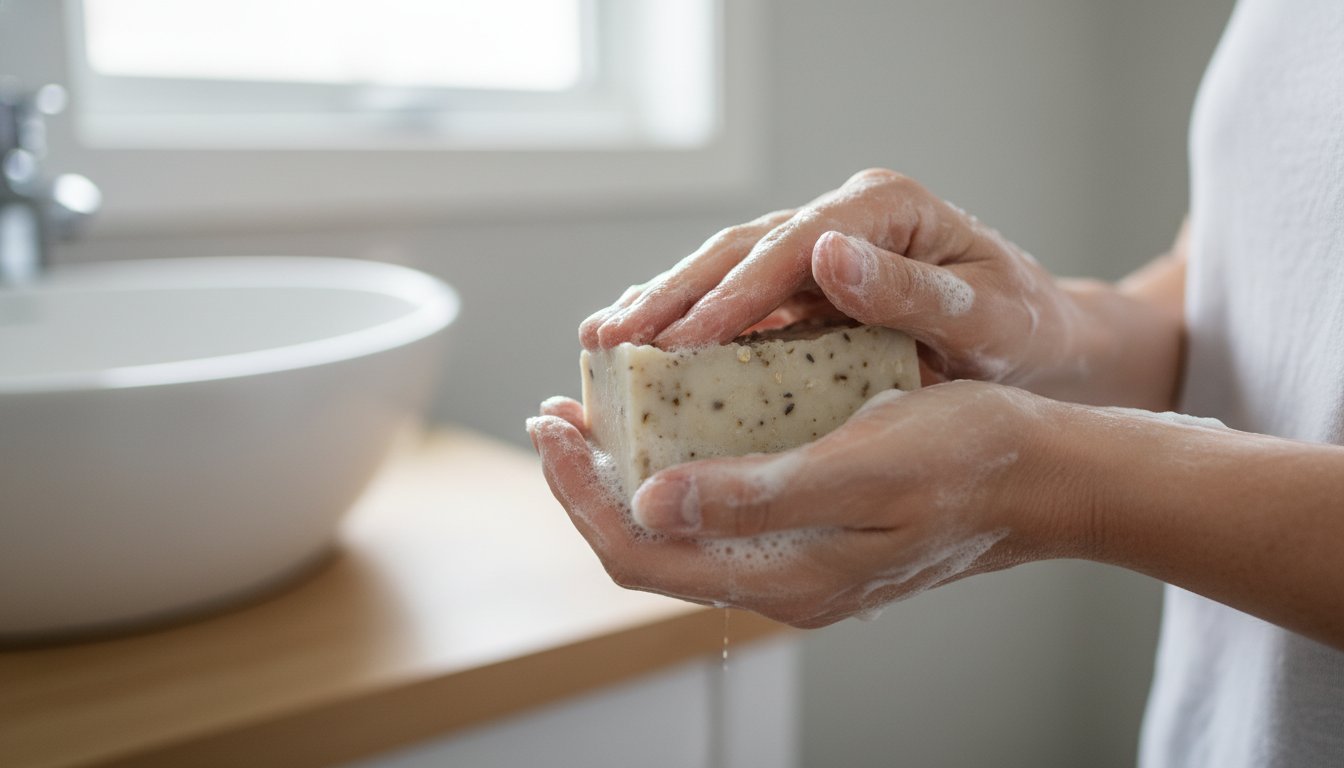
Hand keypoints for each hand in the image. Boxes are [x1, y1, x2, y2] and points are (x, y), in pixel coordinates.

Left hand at [527, 381, 1069, 626]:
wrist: (1048, 476)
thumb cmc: (968, 459)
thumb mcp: (861, 466)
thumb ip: (755, 496)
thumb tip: (650, 506)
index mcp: (784, 576)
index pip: (640, 554)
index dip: (580, 493)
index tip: (550, 424)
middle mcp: (780, 580)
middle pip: (648, 545)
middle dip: (590, 481)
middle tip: (559, 412)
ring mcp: (798, 561)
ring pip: (681, 529)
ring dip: (630, 474)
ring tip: (600, 414)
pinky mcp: (815, 534)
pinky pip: (722, 512)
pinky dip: (681, 468)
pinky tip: (678, 423)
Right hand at [580, 169, 1088, 389]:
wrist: (1043, 348)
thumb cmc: (1024, 334)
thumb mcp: (991, 319)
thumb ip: (913, 292)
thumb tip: (828, 254)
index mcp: (885, 209)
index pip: (794, 245)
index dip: (736, 291)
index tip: (688, 337)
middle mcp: (840, 219)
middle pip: (741, 250)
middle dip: (673, 295)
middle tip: (611, 339)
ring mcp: (816, 249)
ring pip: (724, 270)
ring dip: (663, 306)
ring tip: (602, 343)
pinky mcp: (803, 285)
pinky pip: (735, 301)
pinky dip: (686, 323)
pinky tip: (641, 349)